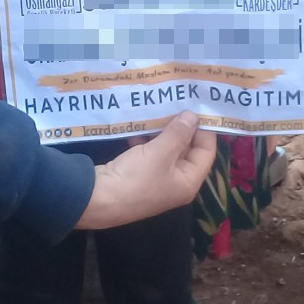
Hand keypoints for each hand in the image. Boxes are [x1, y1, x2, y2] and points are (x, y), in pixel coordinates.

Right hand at [78, 111, 216, 228]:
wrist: (97, 200)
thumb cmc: (135, 179)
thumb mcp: (160, 152)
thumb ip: (178, 133)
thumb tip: (193, 116)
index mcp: (188, 181)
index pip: (206, 152)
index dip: (204, 129)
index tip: (197, 106)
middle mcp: (176, 182)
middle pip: (187, 150)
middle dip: (181, 127)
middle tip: (177, 103)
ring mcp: (156, 180)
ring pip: (166, 150)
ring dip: (162, 132)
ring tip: (158, 110)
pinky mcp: (139, 175)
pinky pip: (149, 154)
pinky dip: (146, 141)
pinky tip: (138, 127)